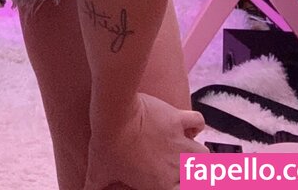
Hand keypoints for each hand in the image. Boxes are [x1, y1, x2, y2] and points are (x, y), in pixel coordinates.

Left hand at [84, 92, 207, 189]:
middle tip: (185, 168)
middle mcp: (176, 166)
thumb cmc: (107, 146)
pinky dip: (196, 124)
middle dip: (196, 173)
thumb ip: (93, 186)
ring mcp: (179, 142)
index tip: (179, 183)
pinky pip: (197, 122)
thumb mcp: (98, 172)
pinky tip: (188, 125)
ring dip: (198, 153)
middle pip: (200, 175)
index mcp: (161, 184)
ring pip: (203, 153)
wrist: (115, 115)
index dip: (184, 187)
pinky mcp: (177, 119)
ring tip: (189, 150)